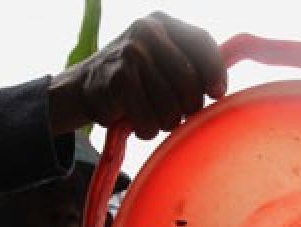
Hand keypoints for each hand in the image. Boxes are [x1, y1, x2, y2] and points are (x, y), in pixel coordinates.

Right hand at [47, 12, 226, 139]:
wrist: (81, 86)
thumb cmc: (133, 78)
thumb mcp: (159, 57)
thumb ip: (188, 63)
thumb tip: (219, 88)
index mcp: (162, 22)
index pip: (202, 42)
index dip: (215, 72)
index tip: (216, 93)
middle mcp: (146, 32)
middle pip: (190, 81)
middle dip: (189, 107)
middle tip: (178, 113)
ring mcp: (130, 55)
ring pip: (171, 107)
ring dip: (166, 123)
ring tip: (154, 117)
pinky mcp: (116, 82)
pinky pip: (148, 120)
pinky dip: (146, 130)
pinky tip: (136, 122)